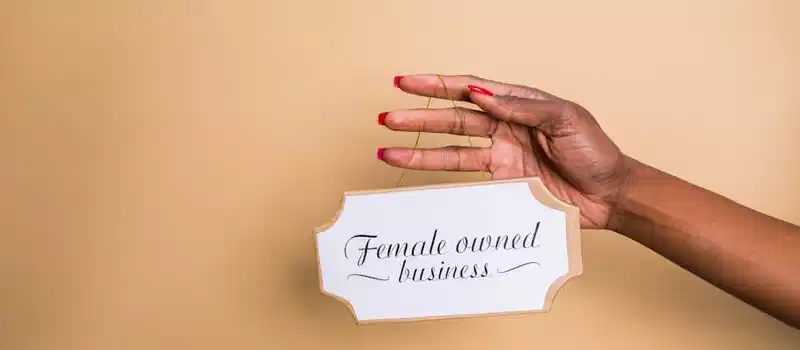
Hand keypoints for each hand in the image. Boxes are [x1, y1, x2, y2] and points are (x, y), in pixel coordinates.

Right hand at [379, 74, 629, 228]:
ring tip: (388, 151)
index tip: (407, 82)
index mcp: (519, 103)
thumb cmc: (595, 151)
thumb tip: (480, 94)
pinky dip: (442, 179)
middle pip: (453, 120)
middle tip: (388, 118)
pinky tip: (420, 177)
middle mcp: (505, 127)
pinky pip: (467, 179)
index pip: (470, 88)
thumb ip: (521, 107)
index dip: (437, 84)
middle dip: (419, 118)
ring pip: (452, 151)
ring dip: (420, 151)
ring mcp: (501, 156)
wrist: (610, 194)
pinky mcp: (503, 183)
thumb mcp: (565, 118)